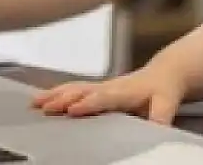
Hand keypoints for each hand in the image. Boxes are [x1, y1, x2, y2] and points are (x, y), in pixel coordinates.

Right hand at [31, 64, 187, 125]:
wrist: (165, 73)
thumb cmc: (164, 90)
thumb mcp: (168, 103)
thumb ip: (160, 117)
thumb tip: (156, 129)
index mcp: (126, 91)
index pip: (104, 97)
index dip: (88, 103)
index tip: (72, 110)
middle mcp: (110, 87)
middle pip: (82, 91)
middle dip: (63, 98)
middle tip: (44, 108)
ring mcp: (101, 86)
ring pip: (74, 88)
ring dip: (54, 95)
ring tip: (35, 103)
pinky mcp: (96, 89)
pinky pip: (72, 89)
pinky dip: (55, 93)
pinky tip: (40, 99)